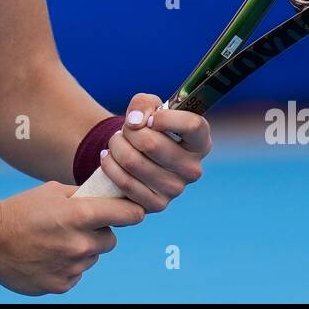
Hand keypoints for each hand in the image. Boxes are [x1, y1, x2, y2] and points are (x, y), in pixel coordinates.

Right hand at [0, 181, 144, 295]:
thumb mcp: (52, 192)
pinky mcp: (61, 285)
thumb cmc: (21, 209)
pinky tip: (47, 256)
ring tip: (55, 241)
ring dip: (81, 250)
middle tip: (78, 226)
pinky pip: (76, 274)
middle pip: (110, 240)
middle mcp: (80, 244)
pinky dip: (67, 266)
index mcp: (80, 215)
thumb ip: (82, 195)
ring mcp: (71, 267)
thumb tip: (105, 196)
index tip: (135, 212)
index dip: (133, 212)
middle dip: (99, 233)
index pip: (126, 215)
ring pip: (91, 258)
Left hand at [96, 94, 211, 211]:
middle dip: (129, 131)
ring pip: (133, 161)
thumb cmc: (148, 127)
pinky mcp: (156, 204)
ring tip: (116, 142)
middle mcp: (193, 169)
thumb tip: (135, 122)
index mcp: (200, 142)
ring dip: (116, 146)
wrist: (136, 154)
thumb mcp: (149, 107)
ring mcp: (175, 189)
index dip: (165, 118)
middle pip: (151, 144)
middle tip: (125, 130)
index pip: (192, 125)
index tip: (150, 118)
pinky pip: (125, 182)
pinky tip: (108, 157)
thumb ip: (144, 104)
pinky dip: (110, 165)